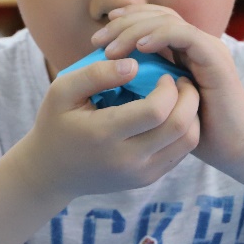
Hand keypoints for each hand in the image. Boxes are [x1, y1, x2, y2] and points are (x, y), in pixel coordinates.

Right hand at [13, 56, 200, 200]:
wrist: (51, 172)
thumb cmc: (55, 123)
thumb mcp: (61, 90)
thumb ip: (95, 74)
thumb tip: (135, 64)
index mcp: (103, 134)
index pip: (155, 111)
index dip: (168, 88)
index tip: (163, 74)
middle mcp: (127, 159)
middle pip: (180, 127)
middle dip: (190, 98)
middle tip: (182, 81)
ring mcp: (140, 173)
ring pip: (187, 142)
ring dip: (192, 115)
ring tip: (181, 97)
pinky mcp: (147, 179)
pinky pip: (180, 153)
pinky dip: (184, 130)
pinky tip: (171, 115)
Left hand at [94, 4, 243, 169]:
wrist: (235, 150)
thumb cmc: (195, 131)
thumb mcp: (158, 103)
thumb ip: (142, 83)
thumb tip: (106, 75)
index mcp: (184, 50)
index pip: (152, 19)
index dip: (124, 21)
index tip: (97, 38)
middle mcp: (196, 43)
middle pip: (156, 14)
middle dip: (123, 23)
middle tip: (96, 41)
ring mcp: (208, 48)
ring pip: (167, 20)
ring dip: (134, 29)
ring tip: (110, 49)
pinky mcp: (215, 58)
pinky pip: (184, 35)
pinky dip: (159, 36)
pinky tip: (138, 48)